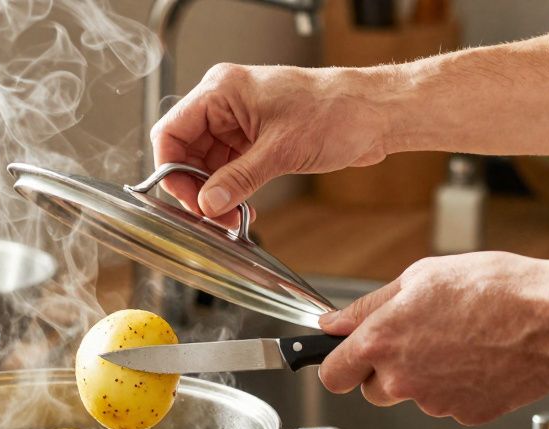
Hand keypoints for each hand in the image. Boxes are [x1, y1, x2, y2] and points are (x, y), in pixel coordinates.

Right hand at [151, 63, 390, 220]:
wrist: (375, 114)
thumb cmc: (336, 110)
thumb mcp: (281, 150)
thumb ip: (238, 179)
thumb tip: (207, 204)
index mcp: (222, 90)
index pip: (172, 131)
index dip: (172, 169)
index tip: (188, 200)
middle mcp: (225, 104)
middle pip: (186, 151)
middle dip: (196, 188)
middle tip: (210, 217)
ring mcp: (240, 122)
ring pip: (206, 165)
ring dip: (214, 195)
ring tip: (228, 218)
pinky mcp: (255, 139)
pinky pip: (228, 169)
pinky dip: (231, 191)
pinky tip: (241, 210)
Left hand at [316, 253, 548, 424]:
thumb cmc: (493, 289)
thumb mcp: (420, 277)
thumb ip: (368, 306)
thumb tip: (333, 324)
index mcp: (380, 341)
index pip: (332, 375)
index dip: (338, 365)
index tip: (347, 358)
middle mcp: (401, 378)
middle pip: (371, 390)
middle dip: (385, 370)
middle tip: (419, 339)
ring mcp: (433, 402)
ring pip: (412, 396)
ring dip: (424, 377)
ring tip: (459, 342)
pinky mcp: (465, 415)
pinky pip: (449, 404)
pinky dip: (458, 387)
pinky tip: (480, 358)